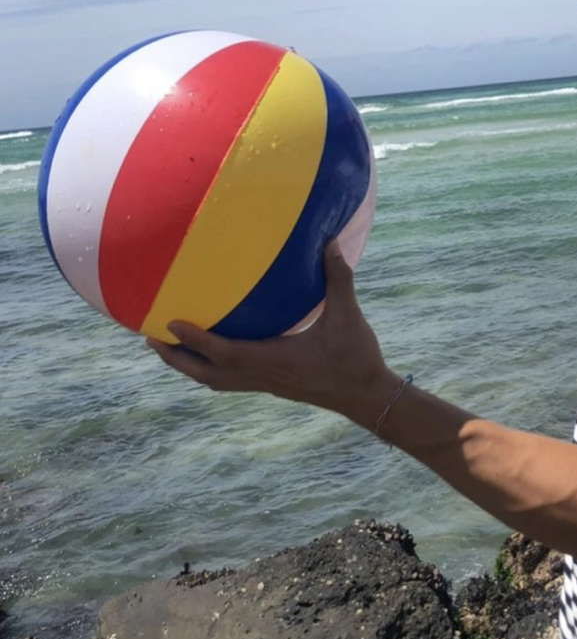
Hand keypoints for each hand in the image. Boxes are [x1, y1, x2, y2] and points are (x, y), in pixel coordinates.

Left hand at [146, 240, 396, 419]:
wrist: (366, 395)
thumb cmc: (355, 356)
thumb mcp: (348, 314)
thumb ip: (337, 278)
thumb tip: (329, 243)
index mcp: (274, 359)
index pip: (224, 352)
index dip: (195, 340)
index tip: (169, 324)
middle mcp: (263, 376)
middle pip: (206, 374)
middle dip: (175, 358)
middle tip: (149, 337)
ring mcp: (265, 385)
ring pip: (214, 381)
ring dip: (188, 366)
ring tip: (167, 346)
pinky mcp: (272, 387)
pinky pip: (229, 381)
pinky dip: (210, 369)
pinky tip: (210, 354)